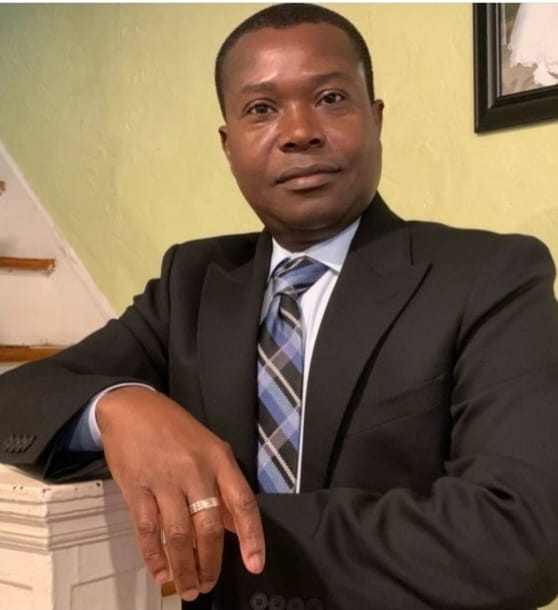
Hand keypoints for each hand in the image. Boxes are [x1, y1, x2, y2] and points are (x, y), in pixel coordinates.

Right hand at [96, 386, 264, 600]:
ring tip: (187, 587)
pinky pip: (148, 530)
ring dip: (184, 567)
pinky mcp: (137, 487)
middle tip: (208, 584)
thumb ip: (224, 484)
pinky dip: (154, 557)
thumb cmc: (174, 428)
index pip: (243, 502)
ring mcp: (165, 479)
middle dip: (211, 562)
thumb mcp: (209, 447)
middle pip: (210, 525)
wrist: (132, 407)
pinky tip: (161, 573)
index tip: (255, 564)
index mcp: (219, 458)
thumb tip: (237, 525)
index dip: (252, 536)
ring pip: (179, 534)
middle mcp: (195, 469)